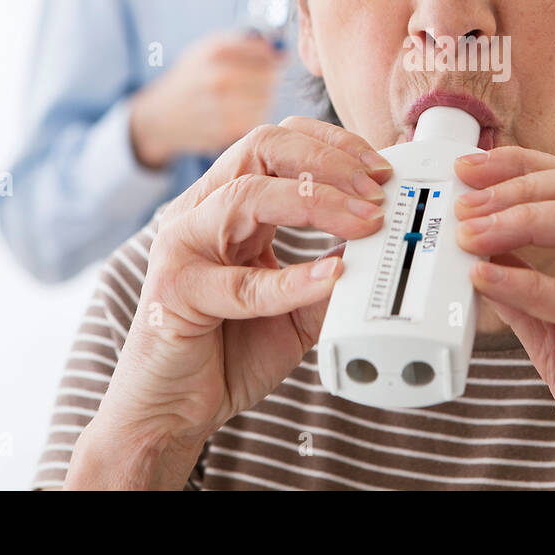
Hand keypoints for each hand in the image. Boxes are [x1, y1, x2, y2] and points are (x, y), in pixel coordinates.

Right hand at [76, 117, 392, 487]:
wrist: (173, 412)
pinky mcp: (176, 293)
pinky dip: (293, 280)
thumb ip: (331, 271)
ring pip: (248, 195)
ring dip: (318, 203)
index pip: (279, 142)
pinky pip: (241, 282)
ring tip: (364, 223)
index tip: (380, 171)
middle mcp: (200, 213)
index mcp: (227, 204)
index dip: (334, 146)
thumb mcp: (298, 306)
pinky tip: (331, 278)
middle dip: (329, 160)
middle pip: (261, 147)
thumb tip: (381, 242)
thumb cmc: (228, 352)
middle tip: (377, 191)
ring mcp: (182, 248)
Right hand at [128, 31, 285, 169]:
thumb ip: (246, 44)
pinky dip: (255, 115)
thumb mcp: (209, 48)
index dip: (273, 58)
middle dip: (271, 78)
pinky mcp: (226, 130)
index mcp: (215, 51)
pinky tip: (241, 112)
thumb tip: (283, 53)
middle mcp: (218, 77)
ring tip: (250, 96)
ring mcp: (222, 105)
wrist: (160, 116)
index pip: (266, 52)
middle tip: (262, 81)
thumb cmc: (193, 77)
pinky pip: (257, 118)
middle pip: (270, 76)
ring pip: (267, 99)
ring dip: (265, 98)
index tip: (271, 61)